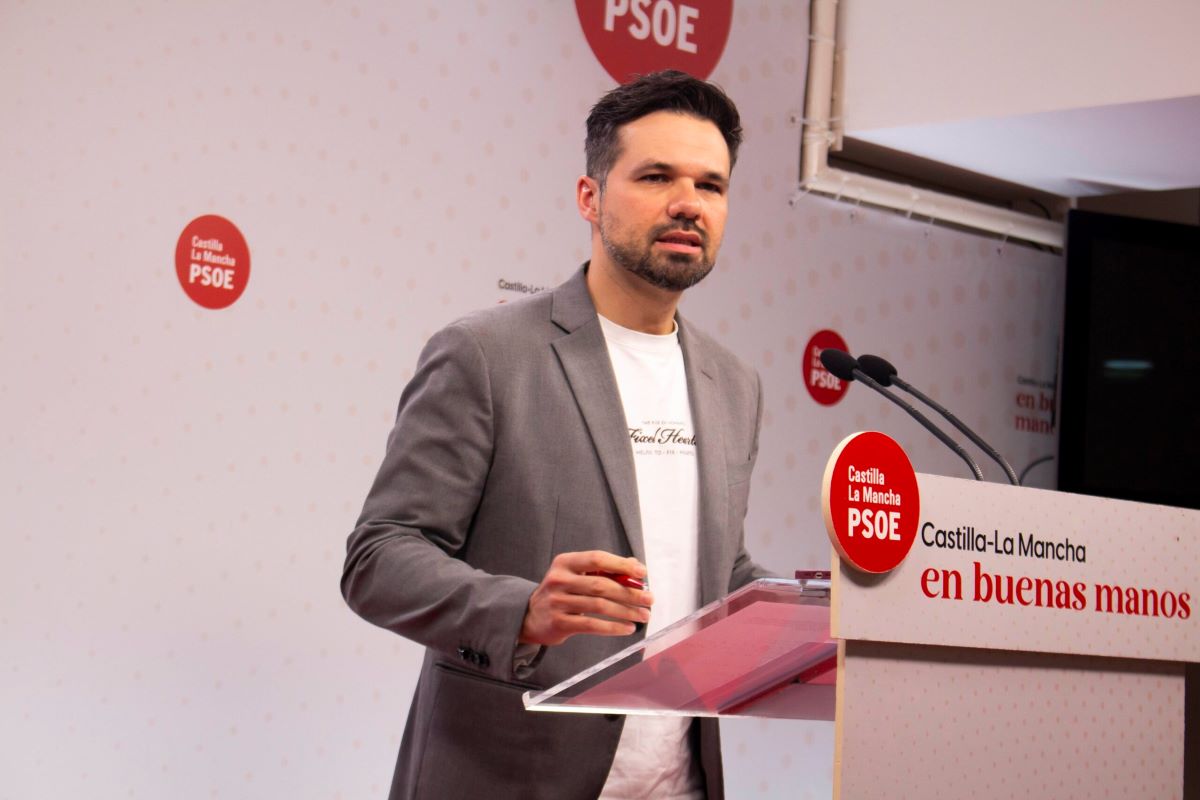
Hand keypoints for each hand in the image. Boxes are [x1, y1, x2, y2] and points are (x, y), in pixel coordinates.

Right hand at [518, 551, 652, 645]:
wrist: (530, 616)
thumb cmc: (561, 592)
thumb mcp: (576, 575)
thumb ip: (603, 570)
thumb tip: (635, 567)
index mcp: (565, 562)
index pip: (597, 558)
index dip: (622, 565)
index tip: (642, 572)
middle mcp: (559, 580)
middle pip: (601, 585)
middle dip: (630, 593)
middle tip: (649, 599)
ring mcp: (558, 602)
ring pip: (600, 606)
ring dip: (626, 611)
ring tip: (643, 615)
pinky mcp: (559, 622)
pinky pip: (592, 625)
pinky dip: (613, 627)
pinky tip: (627, 628)